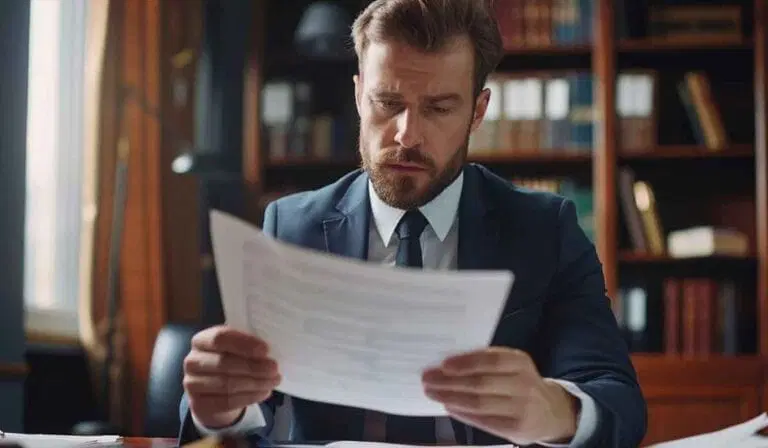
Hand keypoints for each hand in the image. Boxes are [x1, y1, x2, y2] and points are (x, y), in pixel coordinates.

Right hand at [183, 325, 280, 428]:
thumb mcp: (234, 348)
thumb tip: (269, 350)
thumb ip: (246, 344)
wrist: (212, 392)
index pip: (220, 337)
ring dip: (255, 383)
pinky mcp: (198, 404)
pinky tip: (264, 392)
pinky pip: (227, 402)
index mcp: (201, 340)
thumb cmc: (228, 362)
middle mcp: (192, 361)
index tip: (266, 350)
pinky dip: (249, 397)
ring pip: (227, 384)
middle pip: (224, 362)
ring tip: (274, 380)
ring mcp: (192, 384)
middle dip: (253, 366)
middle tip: (274, 368)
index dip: (244, 344)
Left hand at [422, 347, 577, 444]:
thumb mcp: (512, 366)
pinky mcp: (516, 429)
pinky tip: (449, 407)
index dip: (466, 362)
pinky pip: (483, 421)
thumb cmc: (521, 383)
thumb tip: (448, 363)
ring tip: (433, 393)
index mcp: (520, 362)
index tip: (443, 364)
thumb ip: (487, 362)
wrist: (550, 412)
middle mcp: (524, 384)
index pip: (491, 360)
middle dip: (450, 381)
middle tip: (428, 378)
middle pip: (481, 383)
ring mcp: (522, 408)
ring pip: (479, 403)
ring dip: (451, 398)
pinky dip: (462, 414)